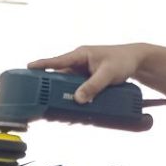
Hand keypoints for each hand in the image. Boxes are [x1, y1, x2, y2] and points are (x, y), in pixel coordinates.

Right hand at [29, 44, 151, 104]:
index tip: (28, 68)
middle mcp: (78, 63)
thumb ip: (93, 86)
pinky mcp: (86, 80)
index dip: (42, 65)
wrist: (137, 61)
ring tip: (58, 110)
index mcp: (80, 55)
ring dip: (62, 97)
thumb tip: (78, 99)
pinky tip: (72, 110)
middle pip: (59, 77)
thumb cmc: (123, 61)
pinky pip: (75, 90)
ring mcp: (82, 72)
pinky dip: (73, 99)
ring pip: (66, 86)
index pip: (57, 61)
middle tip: (42, 99)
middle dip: (50, 88)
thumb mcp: (108, 74)